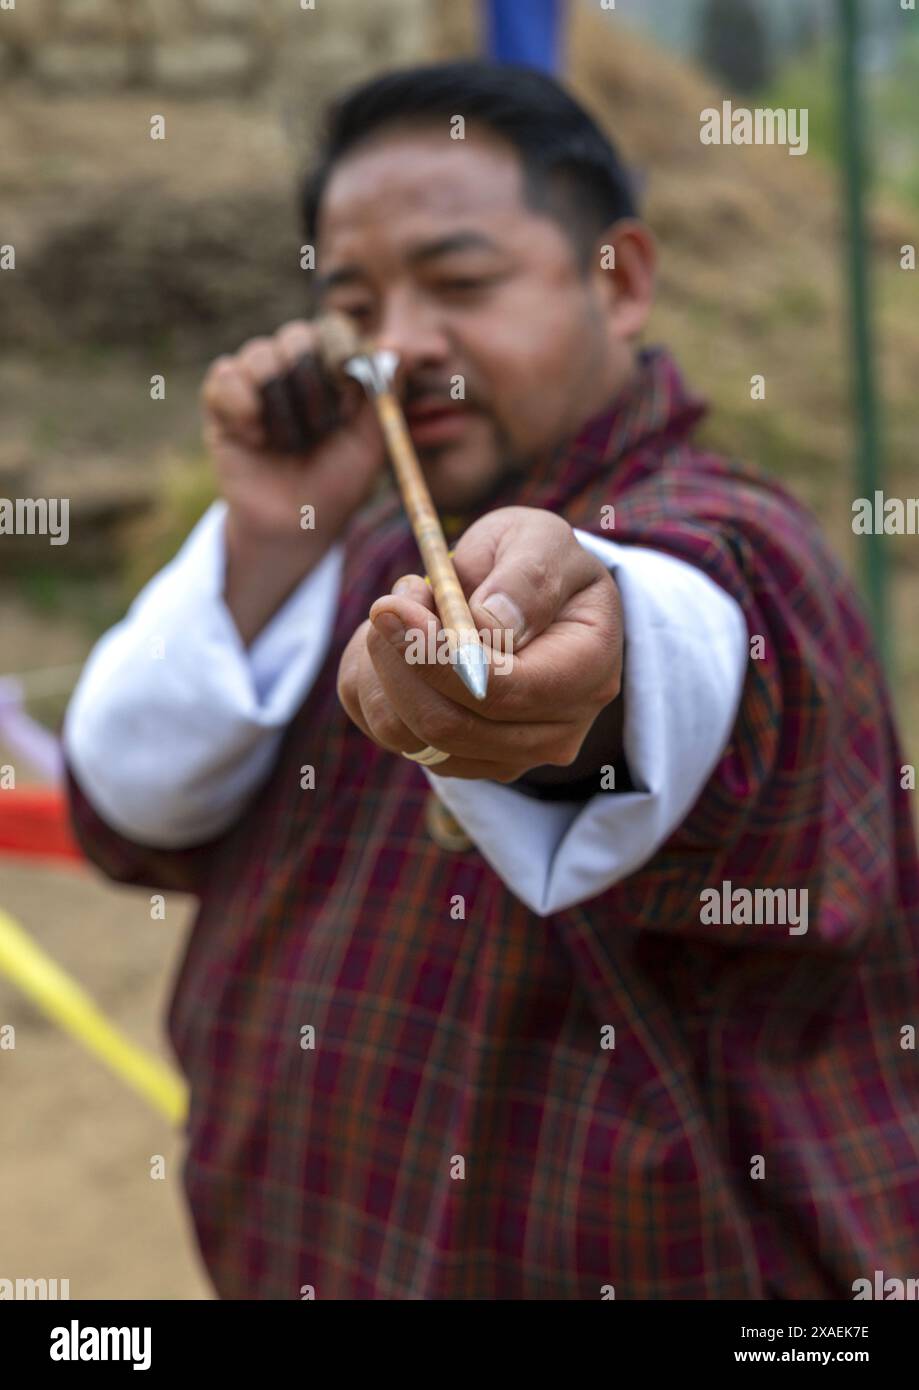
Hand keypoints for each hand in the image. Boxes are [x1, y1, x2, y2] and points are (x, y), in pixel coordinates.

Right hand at [200, 319, 386, 640]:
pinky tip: (256, 440)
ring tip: (289, 443)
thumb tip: (395, 344)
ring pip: (260, 354)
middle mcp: (294, 365)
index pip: (334, 328)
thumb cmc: (337, 483)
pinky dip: (243, 410)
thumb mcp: (371, 443)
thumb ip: (385, 394)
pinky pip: (226, 375)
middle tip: (321, 429)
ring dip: (281, 406)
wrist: (294, 525)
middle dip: (312, 387)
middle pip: (296, 336)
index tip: (349, 393)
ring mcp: (256, 378)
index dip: (341, 354)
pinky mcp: (221, 398)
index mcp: (333, 368)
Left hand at [337, 507, 622, 782]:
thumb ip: (526, 576)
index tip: (391, 607)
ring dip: (384, 670)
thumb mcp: (541, 540)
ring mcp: (509, 757)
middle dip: (400, 661)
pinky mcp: (463, 762)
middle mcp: (555, 732)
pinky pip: (390, 734)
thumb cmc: (535, 562)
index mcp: (587, 673)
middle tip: (390, 602)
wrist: (528, 597)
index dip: (436, 656)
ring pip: (408, 736)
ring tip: (404, 614)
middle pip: (448, 724)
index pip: (501, 691)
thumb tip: (493, 623)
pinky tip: (400, 647)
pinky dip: (377, 686)